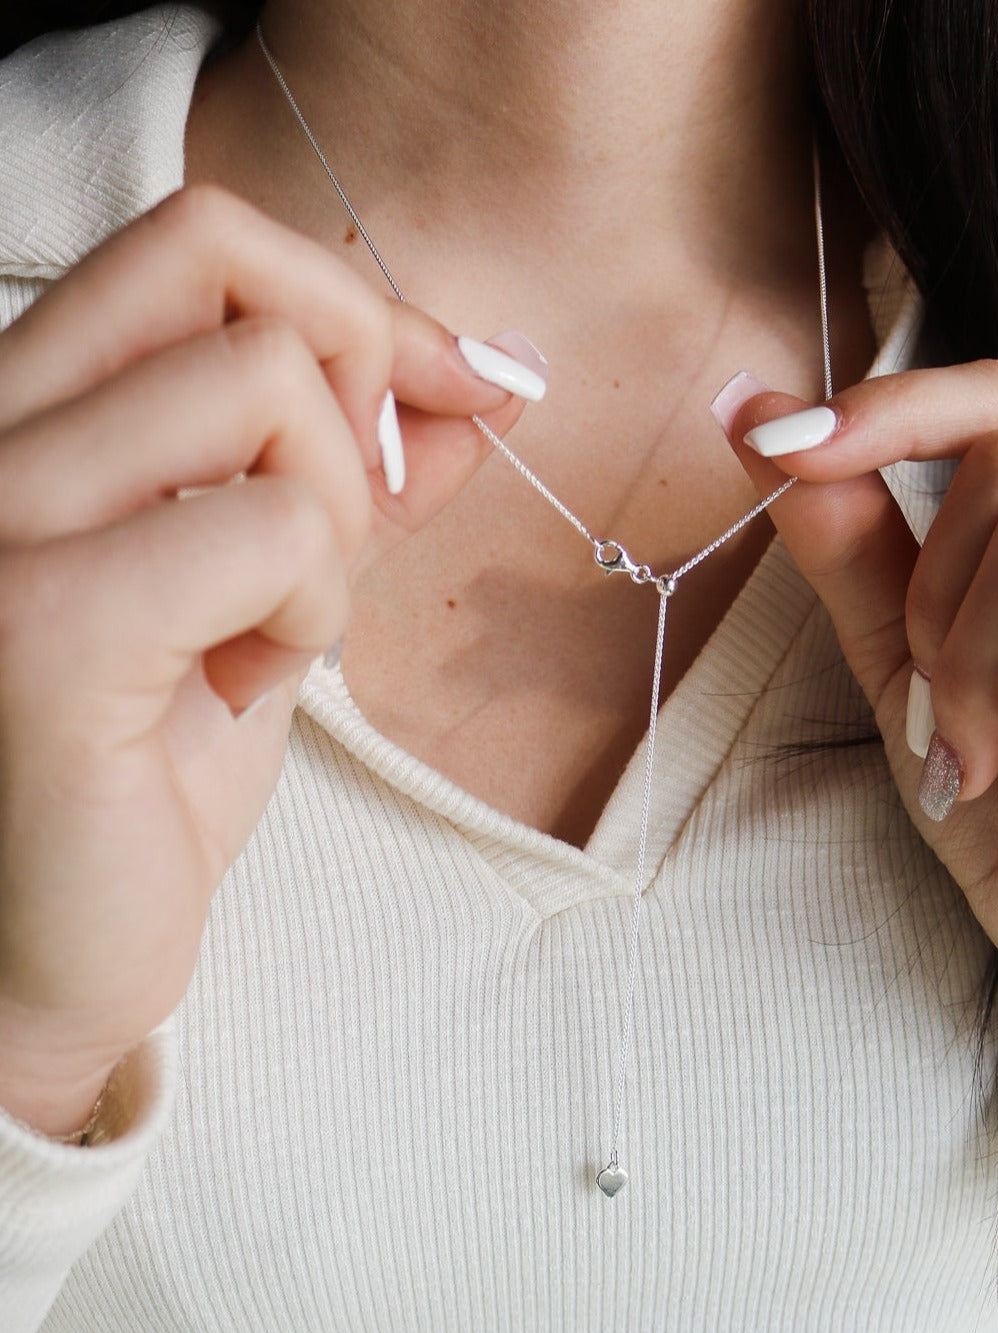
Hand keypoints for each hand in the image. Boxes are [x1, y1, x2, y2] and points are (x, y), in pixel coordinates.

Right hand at [0, 185, 530, 1135]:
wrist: (44, 950)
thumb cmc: (144, 773)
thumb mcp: (272, 589)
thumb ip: (362, 478)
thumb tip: (480, 382)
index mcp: (34, 414)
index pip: (199, 244)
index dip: (354, 307)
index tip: (448, 393)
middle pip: (245, 294)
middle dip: (358, 414)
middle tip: (331, 549)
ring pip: (267, 394)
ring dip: (331, 533)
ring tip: (269, 641)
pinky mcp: (42, 634)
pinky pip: (266, 531)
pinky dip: (308, 610)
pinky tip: (244, 686)